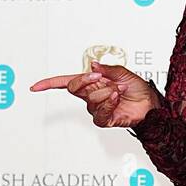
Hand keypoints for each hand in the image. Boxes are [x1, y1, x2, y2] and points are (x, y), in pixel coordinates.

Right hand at [29, 61, 153, 127]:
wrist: (149, 103)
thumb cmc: (137, 88)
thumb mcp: (122, 72)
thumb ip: (106, 69)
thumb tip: (92, 65)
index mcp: (91, 83)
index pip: (66, 83)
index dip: (49, 84)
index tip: (35, 87)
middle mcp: (91, 96)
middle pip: (74, 88)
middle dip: (86, 80)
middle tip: (101, 77)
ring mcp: (97, 108)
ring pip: (91, 99)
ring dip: (107, 92)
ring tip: (119, 91)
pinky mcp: (104, 119)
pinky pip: (99, 113)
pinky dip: (108, 104)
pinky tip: (116, 99)